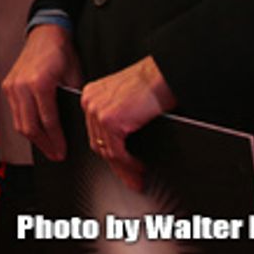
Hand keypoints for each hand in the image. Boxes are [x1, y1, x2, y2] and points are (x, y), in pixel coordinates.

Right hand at [2, 24, 82, 160]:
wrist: (46, 33)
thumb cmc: (61, 51)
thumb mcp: (74, 78)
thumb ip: (71, 102)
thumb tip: (75, 125)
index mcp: (39, 83)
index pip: (47, 121)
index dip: (56, 140)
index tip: (62, 151)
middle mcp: (22, 85)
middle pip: (30, 126)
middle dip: (44, 145)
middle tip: (55, 154)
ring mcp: (12, 86)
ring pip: (19, 122)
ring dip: (33, 138)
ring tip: (47, 147)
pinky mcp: (8, 86)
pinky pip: (15, 112)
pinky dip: (25, 123)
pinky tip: (36, 130)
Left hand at [80, 55, 175, 190]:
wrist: (163, 74)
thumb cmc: (151, 85)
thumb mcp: (126, 101)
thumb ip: (117, 118)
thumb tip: (122, 149)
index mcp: (92, 96)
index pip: (95, 131)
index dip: (109, 152)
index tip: (122, 167)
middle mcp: (90, 101)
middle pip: (98, 143)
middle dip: (116, 165)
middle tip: (132, 179)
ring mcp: (97, 111)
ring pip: (106, 151)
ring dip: (124, 168)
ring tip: (138, 177)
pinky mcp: (110, 121)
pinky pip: (117, 152)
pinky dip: (129, 164)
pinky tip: (140, 167)